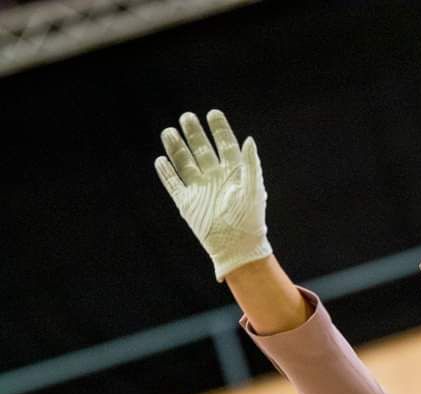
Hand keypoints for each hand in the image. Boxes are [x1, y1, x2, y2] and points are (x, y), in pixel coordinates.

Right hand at [155, 110, 272, 280]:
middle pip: (202, 150)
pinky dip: (166, 173)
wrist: (238, 247)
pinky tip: (160, 160)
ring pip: (185, 163)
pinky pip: (174, 184)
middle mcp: (215, 178)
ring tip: (168, 131)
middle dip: (194, 133)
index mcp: (234, 173)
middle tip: (187, 117)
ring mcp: (200, 189)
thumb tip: (249, 140)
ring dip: (176, 148)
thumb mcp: (254, 190)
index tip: (213, 113)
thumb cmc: (250, 219)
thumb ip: (251, 165)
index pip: (225, 145)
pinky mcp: (187, 203)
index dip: (219, 129)